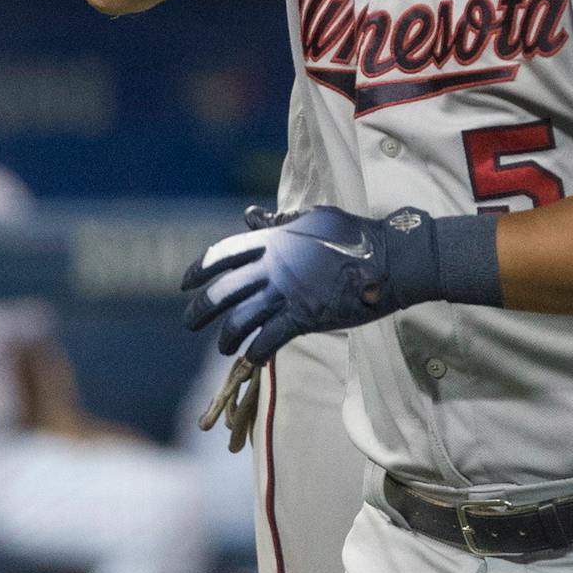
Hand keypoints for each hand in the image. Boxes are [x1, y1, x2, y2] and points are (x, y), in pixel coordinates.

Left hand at [183, 204, 411, 362]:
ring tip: (223, 347)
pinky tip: (253, 357)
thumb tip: (250, 215)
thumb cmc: (352, 236)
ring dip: (227, 336)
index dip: (199, 269)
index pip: (223, 254)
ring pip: (241, 320)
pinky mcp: (305, 317)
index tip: (184, 283)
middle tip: (189, 323)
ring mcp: (287, 293)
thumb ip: (278, 223)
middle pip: (224, 291)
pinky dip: (257, 351)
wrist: (388, 258)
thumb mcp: (311, 220)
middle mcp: (273, 267)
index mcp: (272, 241)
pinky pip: (270, 339)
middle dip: (201, 310)